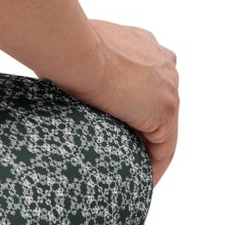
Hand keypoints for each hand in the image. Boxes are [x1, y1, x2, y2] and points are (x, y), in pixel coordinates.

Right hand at [60, 20, 179, 184]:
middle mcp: (162, 62)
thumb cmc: (65, 48)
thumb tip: (56, 77)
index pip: (145, 79)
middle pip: (156, 104)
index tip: (117, 118)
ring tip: (129, 172)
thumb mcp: (78, 52)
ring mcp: (168, 86)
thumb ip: (85, 65)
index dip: (132, 101)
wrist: (74, 50)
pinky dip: (152, 167)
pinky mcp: (165, 110)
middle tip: (119, 149)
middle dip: (140, 126)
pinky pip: (164, 149)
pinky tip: (138, 182)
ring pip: (162, 128)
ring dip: (146, 149)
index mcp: (143, 43)